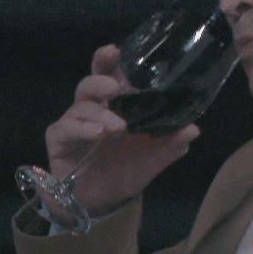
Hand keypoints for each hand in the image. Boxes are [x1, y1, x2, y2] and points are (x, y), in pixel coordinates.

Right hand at [41, 44, 198, 219]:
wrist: (102, 202)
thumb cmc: (125, 171)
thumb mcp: (153, 159)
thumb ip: (171, 144)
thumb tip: (193, 128)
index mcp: (115, 106)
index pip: (111, 76)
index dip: (110, 61)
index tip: (115, 51)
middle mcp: (93, 109)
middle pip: (90, 83)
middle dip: (100, 79)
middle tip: (114, 87)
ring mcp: (73, 122)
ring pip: (81, 105)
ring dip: (99, 113)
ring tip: (116, 127)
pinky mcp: (59, 139)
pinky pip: (66, 128)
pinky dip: (81, 129)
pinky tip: (97, 134)